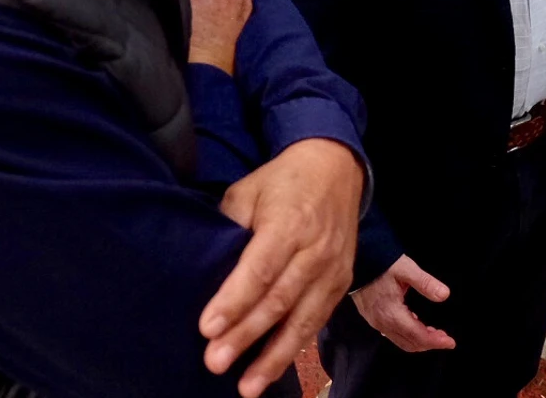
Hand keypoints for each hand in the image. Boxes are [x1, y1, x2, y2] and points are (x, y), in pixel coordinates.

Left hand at [199, 139, 363, 394]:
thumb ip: (229, 226)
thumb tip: (205, 265)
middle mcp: (315, 250)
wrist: (337, 169)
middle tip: (215, 362)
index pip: (260, 268)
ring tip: (246, 386)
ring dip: (273, 356)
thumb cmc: (283, 181)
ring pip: (302, 320)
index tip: (207, 328)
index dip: (234, 300)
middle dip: (246, 334)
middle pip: (279, 299)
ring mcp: (332, 270)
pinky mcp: (340, 284)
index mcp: (289, 222)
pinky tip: (271, 370)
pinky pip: (316, 322)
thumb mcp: (248, 191)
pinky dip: (294, 349)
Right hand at [351, 255, 455, 352]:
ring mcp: (375, 321)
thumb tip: (444, 295)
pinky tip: (415, 323)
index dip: (435, 342)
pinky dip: (407, 334)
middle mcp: (382, 322)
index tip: (450, 342)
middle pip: (409, 343)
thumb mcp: (406, 269)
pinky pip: (391, 334)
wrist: (356, 259)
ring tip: (433, 332)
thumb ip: (425, 283)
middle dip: (429, 343)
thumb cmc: (380, 263)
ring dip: (418, 340)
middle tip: (444, 337)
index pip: (417, 336)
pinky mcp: (371, 317)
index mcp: (391, 313)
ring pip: (400, 340)